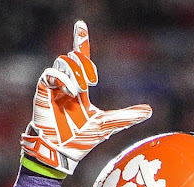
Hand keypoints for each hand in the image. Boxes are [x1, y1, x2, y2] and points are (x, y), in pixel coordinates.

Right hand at [20, 20, 151, 174]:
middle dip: (83, 63)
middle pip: (72, 59)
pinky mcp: (43, 93)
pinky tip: (73, 91)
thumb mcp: (108, 125)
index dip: (81, 42)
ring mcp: (54, 89)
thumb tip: (149, 110)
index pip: (81, 60)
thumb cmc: (81, 141)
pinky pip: (50, 75)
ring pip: (62, 63)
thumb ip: (127, 117)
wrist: (63, 154)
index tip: (80, 25)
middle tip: (92, 82)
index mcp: (79, 90)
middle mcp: (66, 86)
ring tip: (81, 90)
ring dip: (75, 72)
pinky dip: (63, 79)